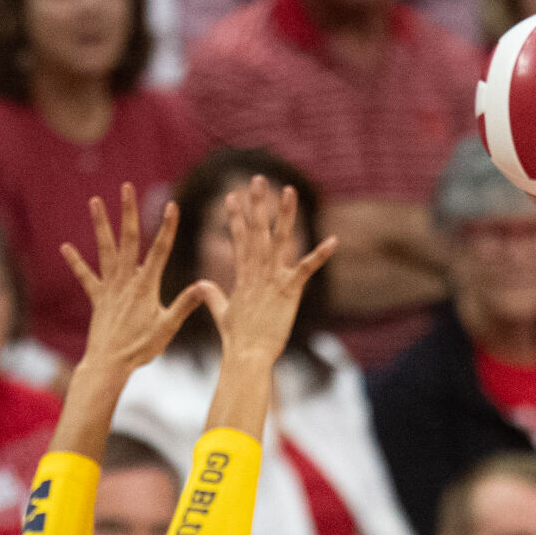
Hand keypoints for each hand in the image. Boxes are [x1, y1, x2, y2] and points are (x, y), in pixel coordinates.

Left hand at [61, 183, 206, 372]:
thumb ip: (185, 305)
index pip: (160, 250)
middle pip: (128, 239)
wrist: (110, 362)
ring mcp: (109, 287)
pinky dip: (75, 262)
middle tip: (125, 187)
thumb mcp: (169, 327)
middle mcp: (126, 280)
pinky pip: (85, 276)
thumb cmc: (141, 348)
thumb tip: (203, 286)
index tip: (172, 206)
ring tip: (94, 201)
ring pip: (105, 250)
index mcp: (146, 285)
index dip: (167, 227)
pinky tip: (65, 247)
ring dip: (100, 225)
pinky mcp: (97, 298)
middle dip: (127, 212)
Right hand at [199, 176, 336, 364]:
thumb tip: (201, 285)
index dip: (236, 218)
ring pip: (280, 240)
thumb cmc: (236, 340)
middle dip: (257, 204)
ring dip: (284, 215)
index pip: (239, 240)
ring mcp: (273, 279)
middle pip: (257, 232)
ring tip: (288, 191)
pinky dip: (321, 254)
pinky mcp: (289, 291)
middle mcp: (257, 272)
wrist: (247, 356)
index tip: (231, 197)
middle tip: (257, 179)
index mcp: (243, 276)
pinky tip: (334, 241)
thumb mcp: (222, 313)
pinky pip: (307, 268)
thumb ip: (212, 296)